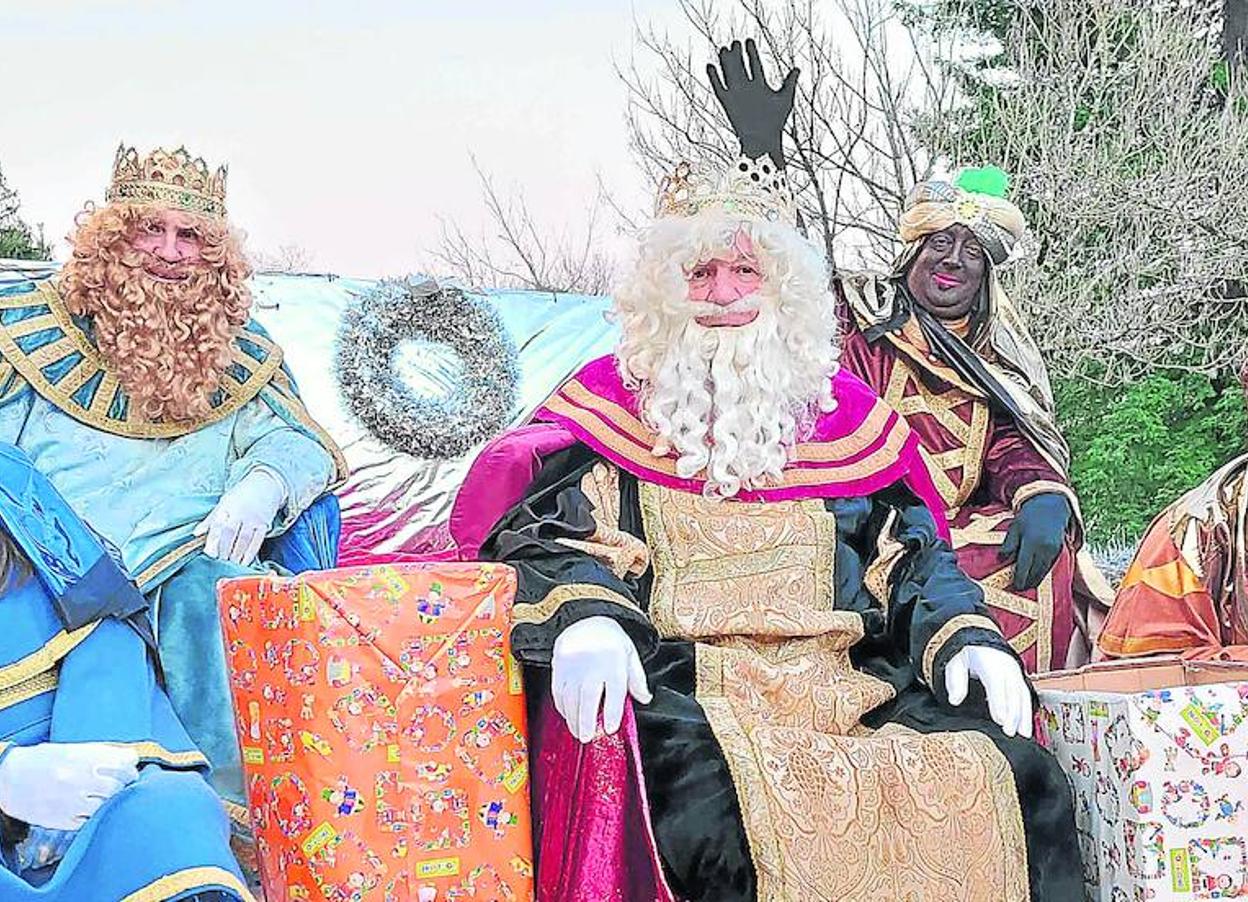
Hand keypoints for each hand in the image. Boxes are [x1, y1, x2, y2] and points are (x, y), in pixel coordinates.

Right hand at [0, 743, 138, 829]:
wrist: (7, 778)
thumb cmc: (42, 761)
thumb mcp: (71, 749)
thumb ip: (100, 753)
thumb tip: (129, 758)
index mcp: (83, 757)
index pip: (124, 762)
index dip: (130, 765)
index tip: (130, 767)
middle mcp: (79, 778)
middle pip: (118, 785)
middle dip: (125, 784)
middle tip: (122, 784)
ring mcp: (70, 801)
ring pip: (106, 805)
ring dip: (110, 801)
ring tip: (105, 796)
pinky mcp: (62, 819)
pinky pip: (89, 820)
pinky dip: (93, 815)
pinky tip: (89, 808)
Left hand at [194, 468, 287, 565]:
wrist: (266, 485)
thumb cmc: (241, 495)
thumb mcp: (224, 502)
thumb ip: (211, 519)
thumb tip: (196, 533)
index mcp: (227, 506)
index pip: (217, 525)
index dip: (212, 540)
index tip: (209, 554)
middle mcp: (240, 512)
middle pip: (230, 534)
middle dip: (223, 551)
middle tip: (219, 564)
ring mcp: (253, 519)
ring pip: (243, 540)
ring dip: (236, 555)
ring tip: (230, 566)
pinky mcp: (264, 525)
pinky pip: (257, 542)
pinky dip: (250, 553)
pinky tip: (244, 562)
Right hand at [551, 616, 651, 742]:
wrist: (586, 620)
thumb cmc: (611, 641)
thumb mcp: (630, 655)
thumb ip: (637, 679)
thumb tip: (645, 698)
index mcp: (614, 661)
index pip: (613, 690)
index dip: (611, 711)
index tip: (609, 728)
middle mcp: (592, 664)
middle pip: (587, 696)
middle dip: (586, 720)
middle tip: (587, 738)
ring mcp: (572, 665)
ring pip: (570, 697)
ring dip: (573, 718)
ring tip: (578, 732)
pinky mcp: (559, 666)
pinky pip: (558, 691)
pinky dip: (562, 707)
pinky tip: (568, 715)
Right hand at [706, 38, 797, 166]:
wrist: (764, 141)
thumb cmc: (777, 123)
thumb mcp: (785, 100)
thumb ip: (789, 83)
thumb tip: (797, 68)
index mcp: (760, 86)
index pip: (754, 65)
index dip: (751, 53)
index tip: (748, 41)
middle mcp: (747, 89)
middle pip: (740, 67)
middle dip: (738, 55)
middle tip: (735, 42)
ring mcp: (737, 95)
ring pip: (729, 75)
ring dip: (726, 63)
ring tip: (724, 49)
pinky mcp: (727, 103)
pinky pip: (719, 88)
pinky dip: (714, 78)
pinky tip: (711, 66)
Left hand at [945, 645, 1032, 737]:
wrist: (979, 640)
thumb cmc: (964, 654)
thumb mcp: (954, 662)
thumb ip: (955, 680)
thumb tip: (954, 700)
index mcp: (987, 661)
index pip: (995, 682)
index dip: (999, 701)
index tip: (1000, 720)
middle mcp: (1005, 666)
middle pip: (1012, 691)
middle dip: (1013, 713)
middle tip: (1011, 733)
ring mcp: (1015, 672)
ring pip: (1023, 695)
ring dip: (1024, 715)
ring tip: (1024, 735)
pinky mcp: (1019, 679)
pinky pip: (1026, 696)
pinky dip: (1027, 712)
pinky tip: (1026, 728)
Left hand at [1000, 492, 1070, 590]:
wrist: (1050, 507)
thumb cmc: (1028, 517)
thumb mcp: (1014, 528)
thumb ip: (1009, 544)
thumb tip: (1001, 559)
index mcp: (1031, 542)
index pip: (1024, 567)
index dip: (1019, 579)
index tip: (1014, 586)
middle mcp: (1045, 548)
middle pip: (1036, 572)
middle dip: (1028, 583)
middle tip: (1019, 589)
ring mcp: (1054, 550)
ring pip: (1044, 571)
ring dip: (1036, 580)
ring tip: (1027, 586)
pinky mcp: (1060, 550)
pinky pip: (1050, 566)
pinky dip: (1043, 573)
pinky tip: (1036, 576)